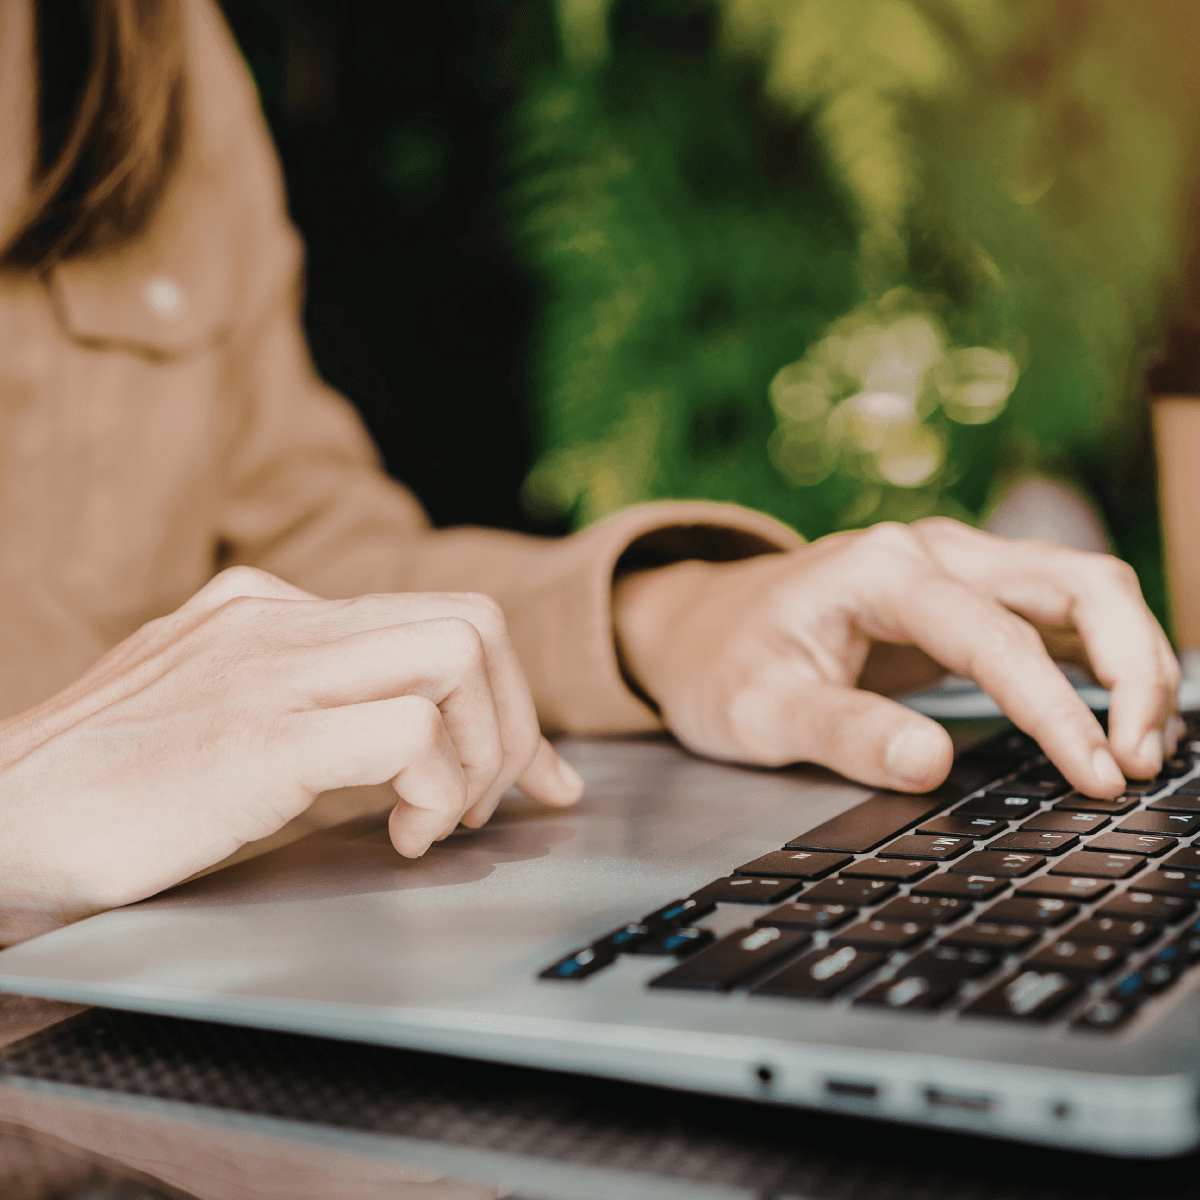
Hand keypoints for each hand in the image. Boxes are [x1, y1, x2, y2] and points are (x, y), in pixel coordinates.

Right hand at [0, 567, 581, 939]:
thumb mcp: (214, 708)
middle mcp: (279, 618)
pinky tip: (403, 837)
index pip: (439, 618)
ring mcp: (269, 668)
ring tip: (441, 822)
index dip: (510, 702)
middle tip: (492, 803)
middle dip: (516, 723)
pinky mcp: (257, 736)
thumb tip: (407, 733)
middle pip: (473, 624)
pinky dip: (437, 790)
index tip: (535, 773)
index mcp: (271, 608)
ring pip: (458, 654)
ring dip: (484, 752)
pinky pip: (408, 732)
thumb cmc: (103, 785)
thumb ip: (302, 697)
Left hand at [614, 518, 1179, 796]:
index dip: (1055, 710)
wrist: (701, 626)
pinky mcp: (965, 595)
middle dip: (1133, 666)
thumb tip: (932, 764)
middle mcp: (931, 552)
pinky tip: (1120, 716)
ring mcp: (954, 565)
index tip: (1097, 776)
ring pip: (1083, 588)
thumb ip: (844, 733)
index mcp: (879, 571)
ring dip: (1132, 660)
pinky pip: (1059, 612)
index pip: (996, 637)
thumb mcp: (759, 711)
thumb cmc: (723, 665)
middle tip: (1141, 762)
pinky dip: (1105, 657)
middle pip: (1075, 583)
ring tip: (1146, 749)